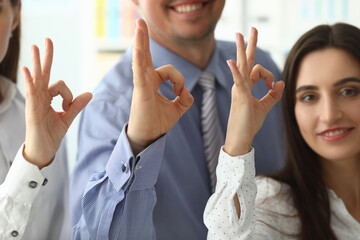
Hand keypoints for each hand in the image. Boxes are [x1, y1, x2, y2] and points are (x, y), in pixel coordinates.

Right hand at [22, 38, 91, 168]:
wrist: (43, 151)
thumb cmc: (51, 134)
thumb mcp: (67, 118)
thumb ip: (77, 105)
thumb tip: (90, 93)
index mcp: (47, 98)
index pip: (60, 85)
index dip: (69, 95)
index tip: (68, 107)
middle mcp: (39, 97)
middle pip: (43, 73)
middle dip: (46, 57)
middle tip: (47, 39)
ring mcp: (34, 103)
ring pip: (37, 79)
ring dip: (36, 62)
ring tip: (34, 46)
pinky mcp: (32, 111)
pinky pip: (31, 93)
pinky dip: (29, 81)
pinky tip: (27, 69)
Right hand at [127, 19, 193, 154]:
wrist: (148, 138)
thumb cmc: (157, 123)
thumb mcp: (177, 110)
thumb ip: (184, 99)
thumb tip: (188, 92)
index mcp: (153, 83)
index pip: (169, 71)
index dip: (179, 79)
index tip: (181, 93)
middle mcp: (146, 80)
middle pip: (146, 54)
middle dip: (144, 37)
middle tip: (140, 21)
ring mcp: (142, 84)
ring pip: (142, 58)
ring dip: (141, 40)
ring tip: (139, 23)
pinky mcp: (140, 90)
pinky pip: (140, 72)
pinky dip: (139, 59)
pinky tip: (138, 47)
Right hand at [224, 28, 283, 155]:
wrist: (240, 139)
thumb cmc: (249, 124)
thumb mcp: (265, 107)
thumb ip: (273, 94)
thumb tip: (282, 82)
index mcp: (245, 87)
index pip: (257, 71)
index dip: (269, 75)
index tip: (273, 86)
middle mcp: (240, 86)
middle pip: (246, 61)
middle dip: (250, 44)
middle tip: (252, 29)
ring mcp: (239, 90)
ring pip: (242, 66)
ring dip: (243, 50)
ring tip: (240, 35)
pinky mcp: (240, 97)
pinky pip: (238, 80)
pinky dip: (236, 71)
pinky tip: (232, 61)